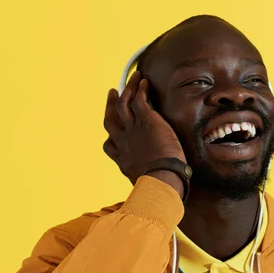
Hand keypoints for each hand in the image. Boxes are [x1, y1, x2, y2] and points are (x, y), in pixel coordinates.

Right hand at [103, 71, 186, 195]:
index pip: (109, 146)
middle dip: (110, 105)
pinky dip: (139, 89)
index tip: (111, 133)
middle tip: (112, 94)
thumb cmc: (160, 188)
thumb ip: (151, 184)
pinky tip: (144, 81)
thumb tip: (164, 194)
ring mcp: (133, 130)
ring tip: (132, 78)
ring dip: (127, 89)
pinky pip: (139, 100)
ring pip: (124, 104)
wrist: (162, 179)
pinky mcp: (147, 121)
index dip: (109, 137)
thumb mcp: (148, 187)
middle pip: (111, 119)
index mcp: (123, 160)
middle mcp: (124, 142)